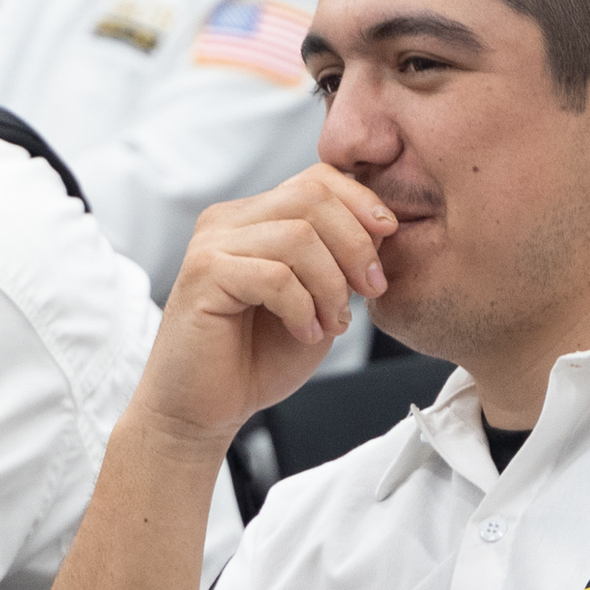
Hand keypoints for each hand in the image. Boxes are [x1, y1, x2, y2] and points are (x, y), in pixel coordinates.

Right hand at [136, 166, 400, 449]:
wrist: (203, 409)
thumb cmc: (258, 358)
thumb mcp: (317, 300)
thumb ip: (339, 260)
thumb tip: (380, 228)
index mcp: (256, 217)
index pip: (318, 179)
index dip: (362, 205)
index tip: (387, 244)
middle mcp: (229, 220)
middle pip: (312, 198)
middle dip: (355, 245)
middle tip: (369, 291)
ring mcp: (211, 244)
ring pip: (298, 236)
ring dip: (331, 284)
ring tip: (331, 324)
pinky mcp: (203, 275)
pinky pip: (274, 275)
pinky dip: (302, 306)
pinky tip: (304, 333)